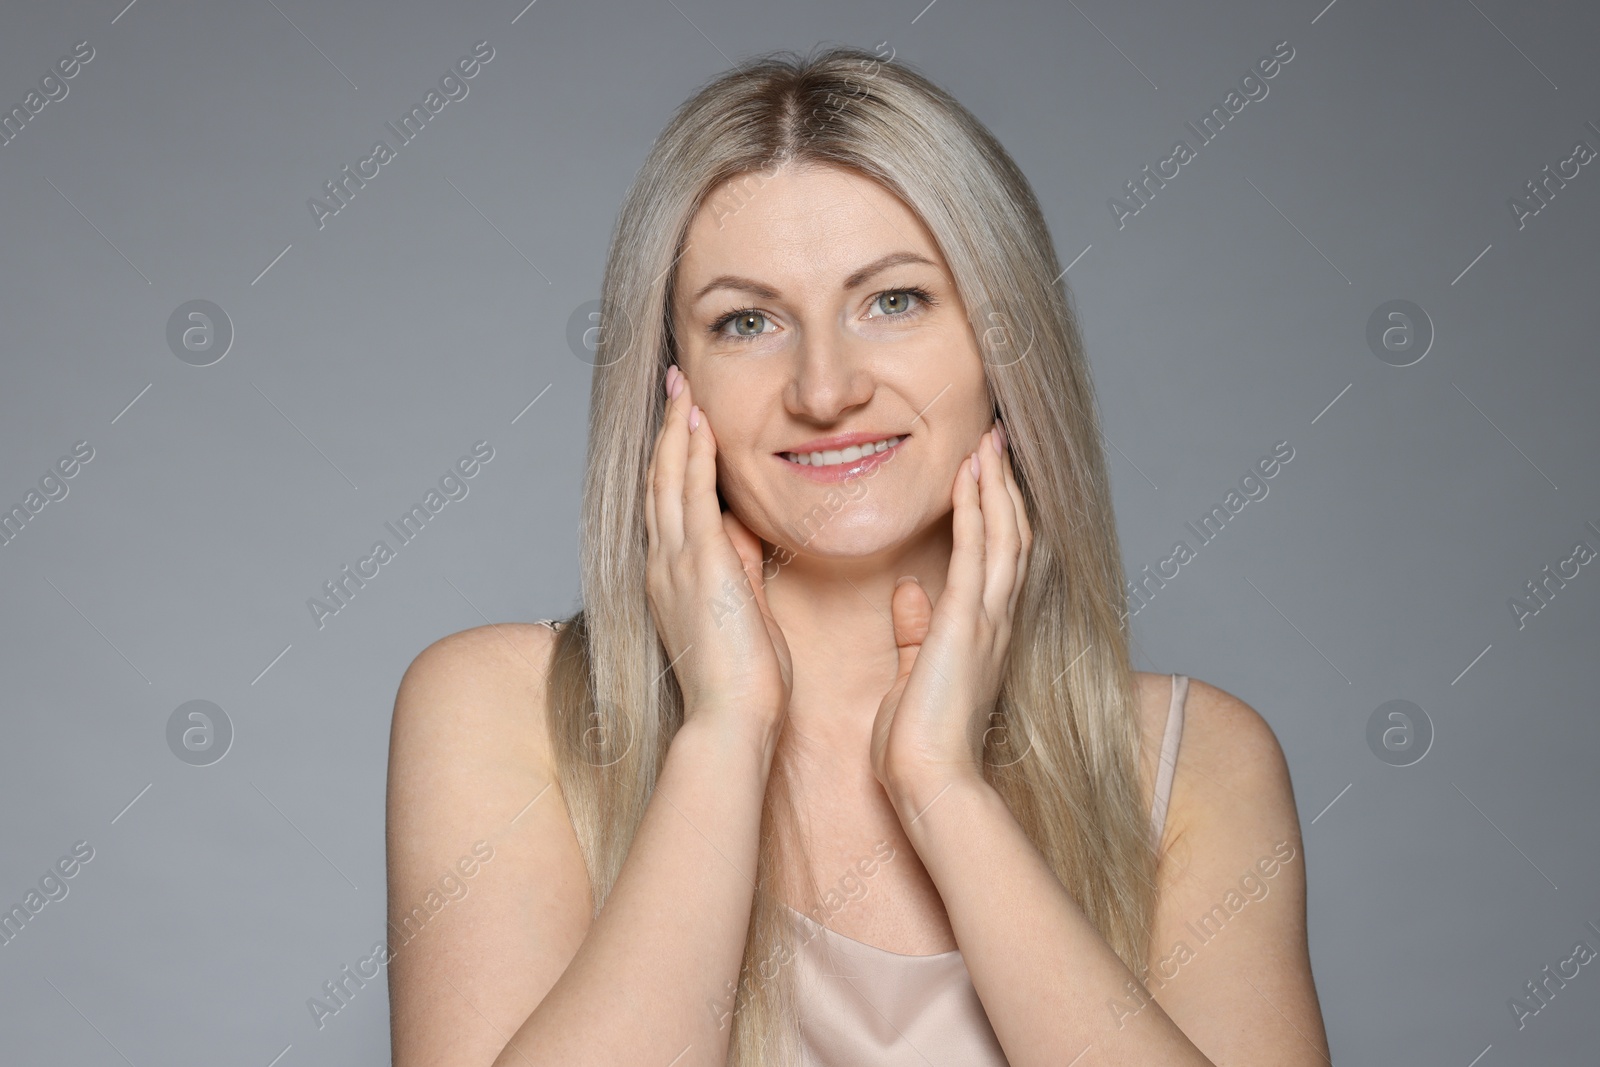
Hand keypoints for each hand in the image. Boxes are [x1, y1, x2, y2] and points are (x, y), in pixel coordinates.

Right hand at [645, 365, 793, 737]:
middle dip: (667, 430)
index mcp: (673, 579)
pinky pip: (690, 494)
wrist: (731, 720)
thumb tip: (742, 532)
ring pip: (668, 478)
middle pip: (658, 481)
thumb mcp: (742, 614)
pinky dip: (690, 453)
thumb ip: (738, 570)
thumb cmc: (743, 683)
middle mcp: (665, 565)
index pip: (668, 506)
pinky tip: (696, 421)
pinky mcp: (699, 564)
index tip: (681, 423)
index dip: (672, 460)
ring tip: (682, 387)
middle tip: (674, 386)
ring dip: (676, 428)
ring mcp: (676, 563)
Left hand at [869, 420, 1031, 803]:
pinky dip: (978, 509)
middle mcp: (995, 620)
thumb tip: (908, 592)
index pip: (997, 558)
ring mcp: (987, 619)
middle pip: (1012, 535)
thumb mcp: (915, 674)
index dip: (995, 511)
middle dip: (1004, 484)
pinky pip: (979, 551)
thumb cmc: (916, 741)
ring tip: (989, 440)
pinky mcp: (968, 622)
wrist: (928, 780)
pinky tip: (971, 475)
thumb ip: (916, 631)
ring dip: (996, 483)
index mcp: (982, 632)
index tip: (984, 471)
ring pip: (1004, 534)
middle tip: (997, 439)